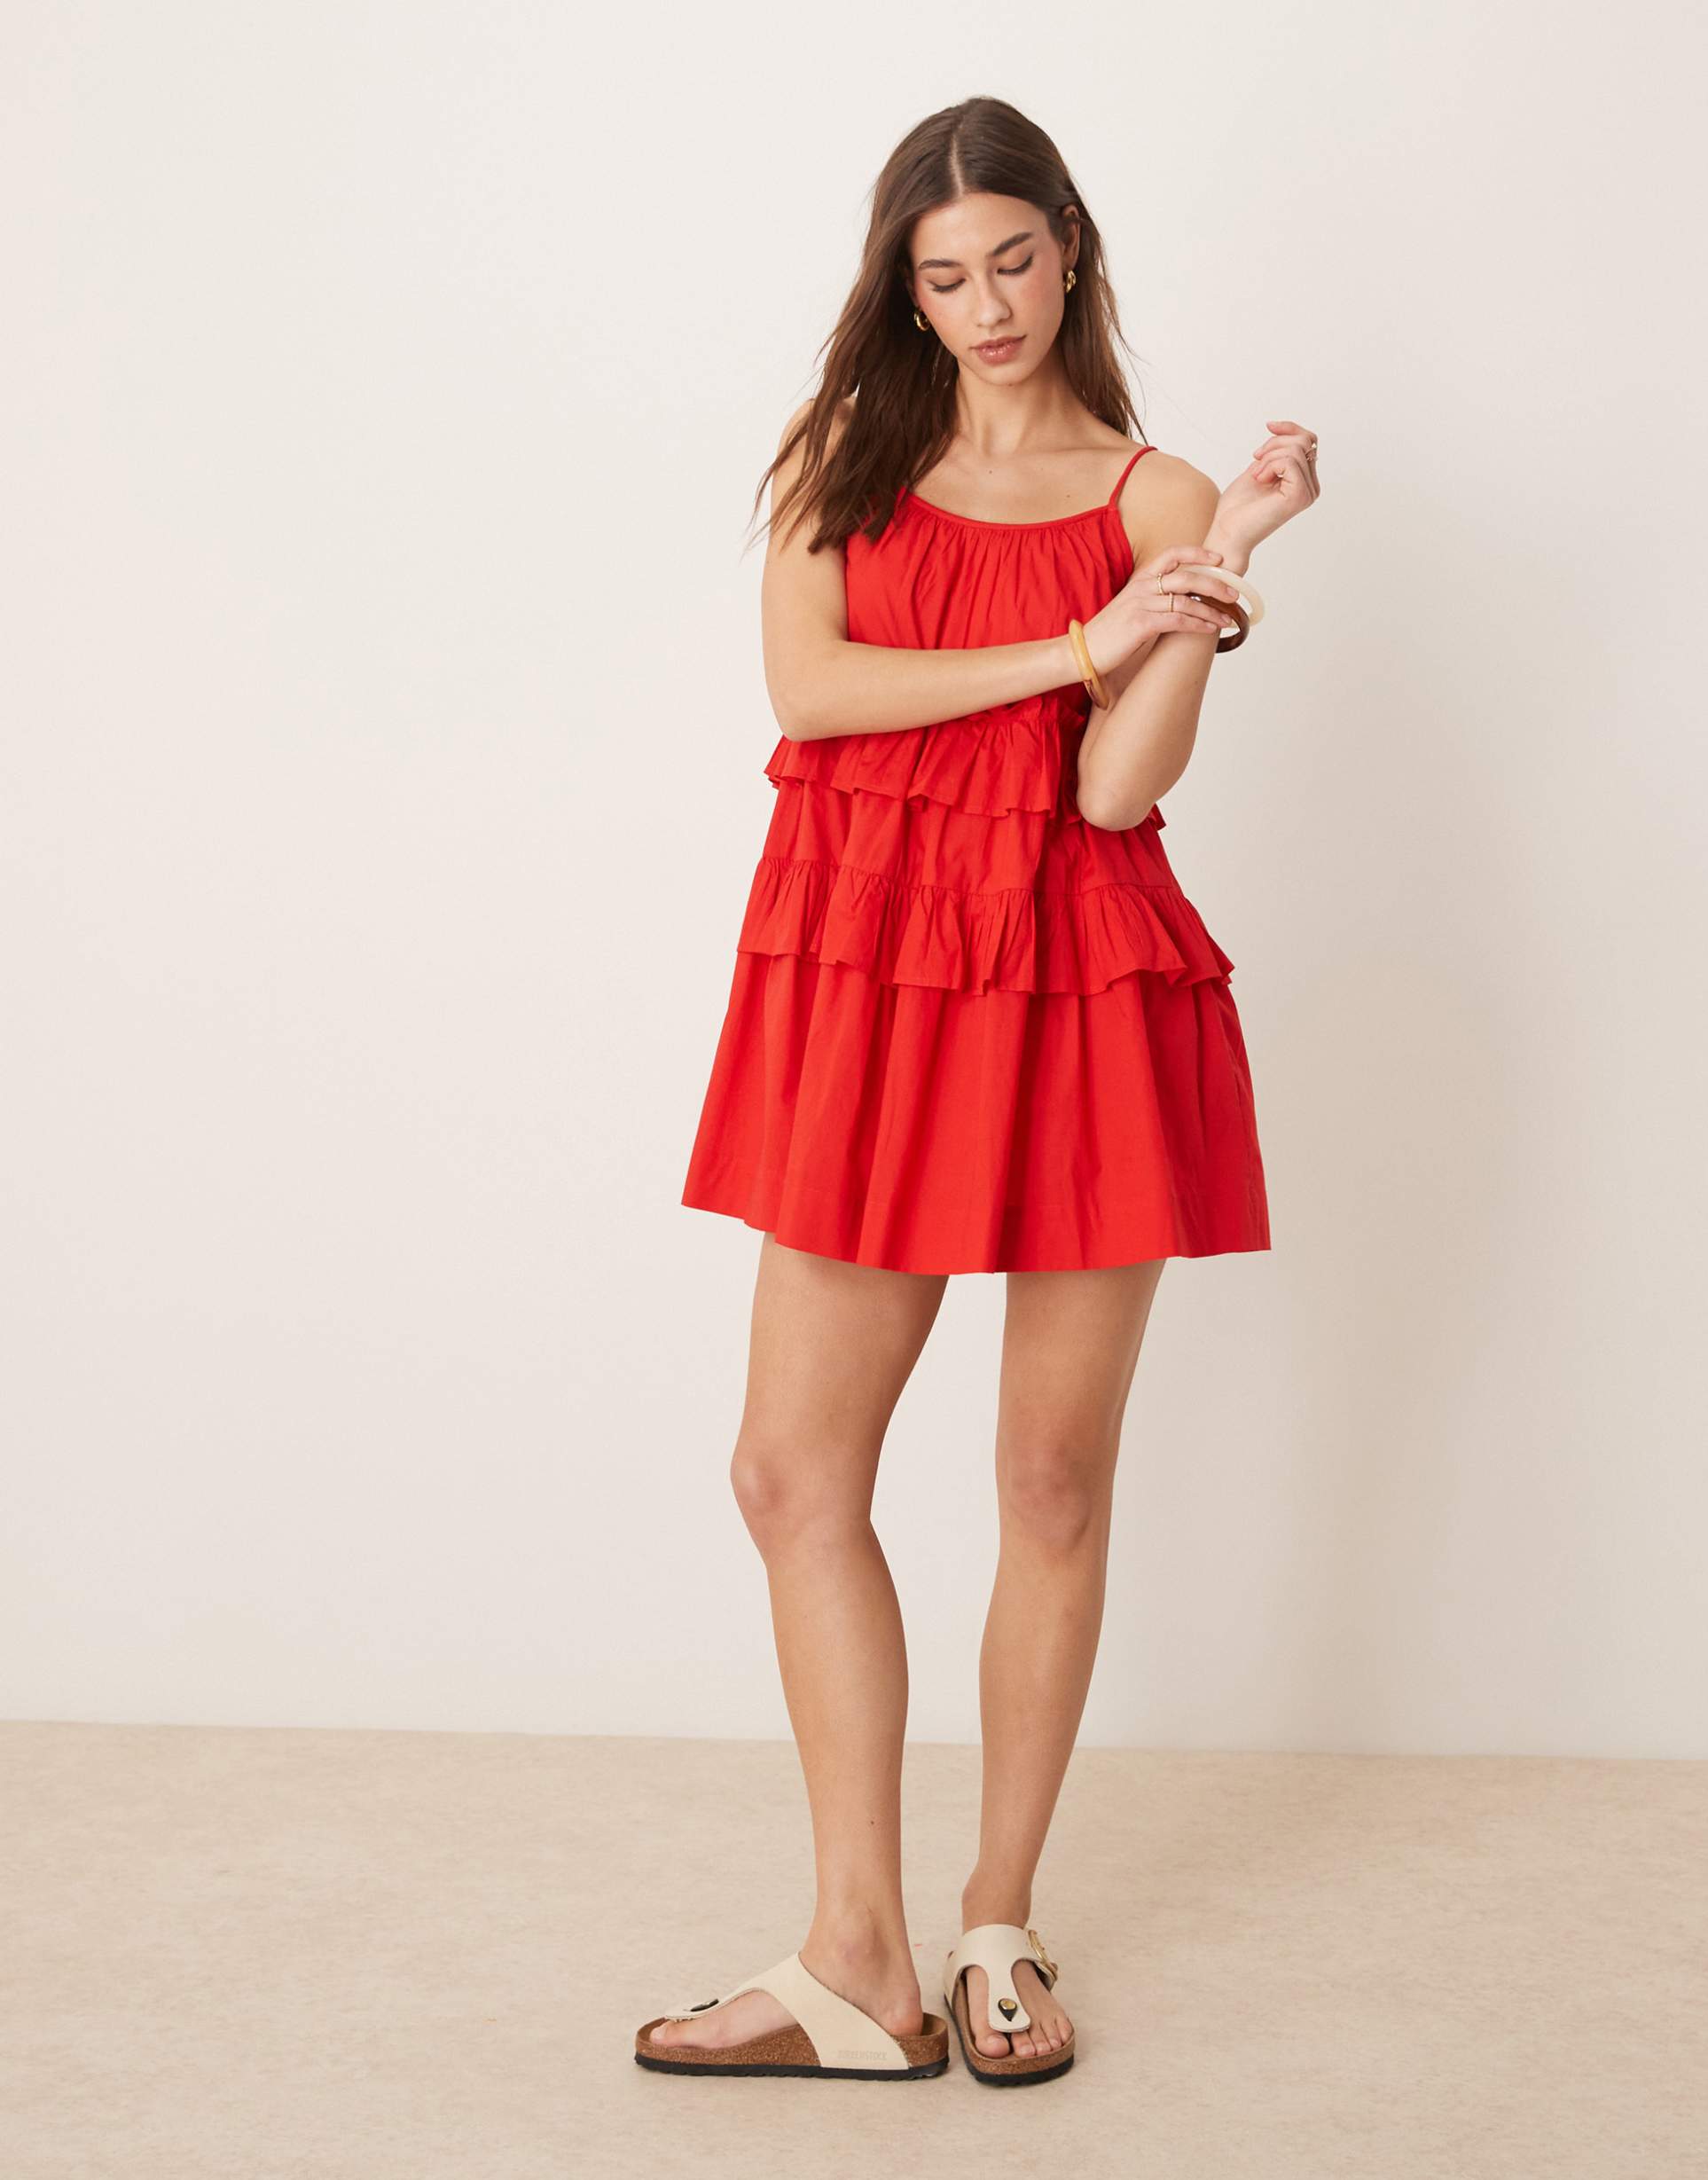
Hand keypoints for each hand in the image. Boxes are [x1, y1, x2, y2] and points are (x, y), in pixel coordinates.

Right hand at [1084, 543, 1242, 675]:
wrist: (1083, 650)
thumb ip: (1154, 599)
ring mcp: (1141, 604)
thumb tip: (1182, 601)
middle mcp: (1142, 587)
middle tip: (1233, 593)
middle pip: (1187, 575)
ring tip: (1228, 618)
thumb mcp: (1132, 607)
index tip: (1218, 561)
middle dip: (1215, 584)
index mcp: (1141, 579)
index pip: (1173, 554)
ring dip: (1212, 610)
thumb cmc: (1109, 632)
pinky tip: (1210, 630)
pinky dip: (1198, 624)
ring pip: (1187, 600)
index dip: (1198, 553)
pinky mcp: (1141, 624)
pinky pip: (1178, 620)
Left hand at [1212, 419, 1320, 557]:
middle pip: (1304, 441)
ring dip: (1268, 457)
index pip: (1309, 441)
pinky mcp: (1299, 496)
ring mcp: (1307, 493)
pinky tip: (1260, 480)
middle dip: (1274, 444)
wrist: (1227, 532)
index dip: (1289, 428)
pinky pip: (1289, 461)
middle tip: (1255, 461)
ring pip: (1296, 449)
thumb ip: (1277, 452)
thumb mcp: (1259, 468)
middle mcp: (1311, 487)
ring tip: (1257, 476)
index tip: (1268, 426)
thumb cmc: (1238, 507)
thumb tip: (1285, 431)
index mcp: (1304, 480)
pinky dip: (1269, 465)